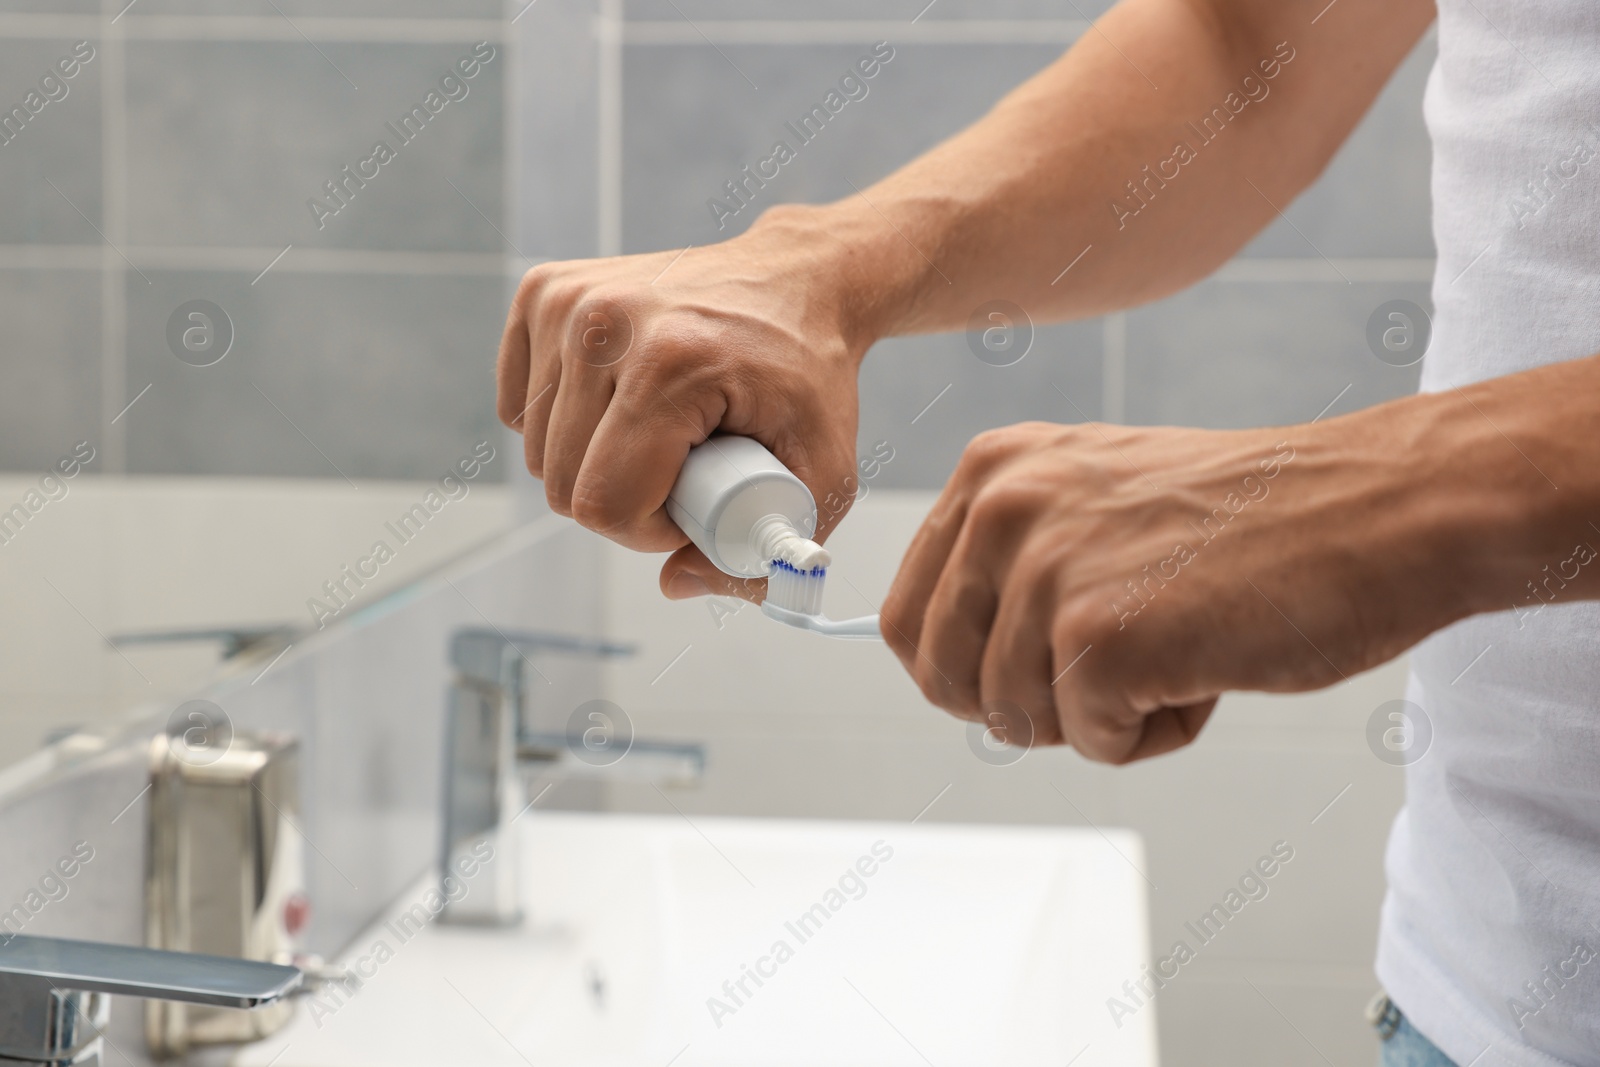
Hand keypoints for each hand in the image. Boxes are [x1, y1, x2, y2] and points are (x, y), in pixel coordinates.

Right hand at [496, 207, 871, 600]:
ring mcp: (567, 300)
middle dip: (624, 504)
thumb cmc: (808, 374)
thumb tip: (677, 583)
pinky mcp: (543, 292)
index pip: (605, 503)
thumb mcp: (826, 472)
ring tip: (658, 434)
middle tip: (682, 473)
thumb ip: (770, 549)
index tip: (696, 505)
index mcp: (672, 364)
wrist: (795, 280)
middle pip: (564, 485)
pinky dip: (560, 425)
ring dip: (594, 465)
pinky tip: (616, 405)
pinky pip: (519, 407)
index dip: (648, 532)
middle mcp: (606, 323)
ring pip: (538, 451)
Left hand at [879, 411, 1485, 763]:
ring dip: (1104, 715)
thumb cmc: (1253, 520)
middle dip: (1025, 704)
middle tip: (1114, 675)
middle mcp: (1003, 508)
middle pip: (943, 680)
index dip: (966, 671)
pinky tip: (1211, 667)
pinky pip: (1095, 744)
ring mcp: (1046, 572)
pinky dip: (1157, 734)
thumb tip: (941, 663)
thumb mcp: (1096, 499)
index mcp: (993, 470)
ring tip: (1181, 646)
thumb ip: (1013, 559)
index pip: (908, 617)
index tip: (1040, 667)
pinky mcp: (1097, 641)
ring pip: (1018, 721)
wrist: (1380, 509)